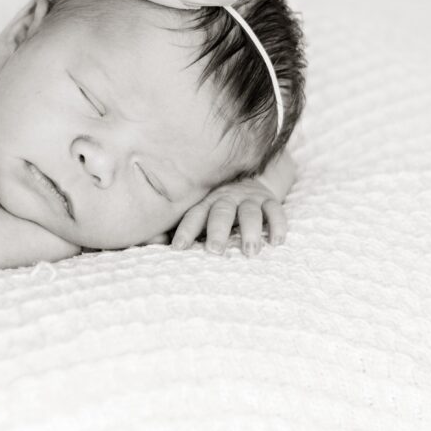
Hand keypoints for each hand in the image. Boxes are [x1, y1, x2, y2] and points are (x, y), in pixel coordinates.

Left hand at [169, 178, 286, 256]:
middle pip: (221, 212)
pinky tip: (276, 241)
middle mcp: (227, 198)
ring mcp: (249, 198)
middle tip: (214, 250)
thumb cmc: (219, 206)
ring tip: (250, 252)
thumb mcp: (202, 212)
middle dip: (217, 231)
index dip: (186, 231)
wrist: (250, 178)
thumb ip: (183, 227)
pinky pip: (276, 210)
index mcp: (207, 202)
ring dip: (250, 231)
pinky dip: (278, 225)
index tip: (178, 248)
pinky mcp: (270, 200)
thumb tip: (152, 241)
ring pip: (249, 212)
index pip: (194, 215)